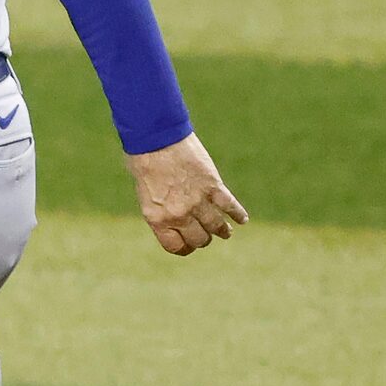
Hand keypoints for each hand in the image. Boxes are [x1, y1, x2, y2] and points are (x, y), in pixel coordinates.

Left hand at [127, 134, 248, 255]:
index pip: (176, 246)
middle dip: (204, 239)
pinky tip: (242, 219)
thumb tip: (173, 219)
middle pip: (199, 239)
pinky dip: (238, 214)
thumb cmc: (143, 161)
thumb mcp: (144, 192)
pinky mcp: (213, 186)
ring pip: (216, 226)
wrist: (156, 137)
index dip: (185, 248)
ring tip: (226, 232)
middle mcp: (179, 214)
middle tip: (207, 236)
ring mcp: (198, 201)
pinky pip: (230, 206)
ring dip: (222, 231)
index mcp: (157, 218)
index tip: (190, 245)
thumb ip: (160, 209)